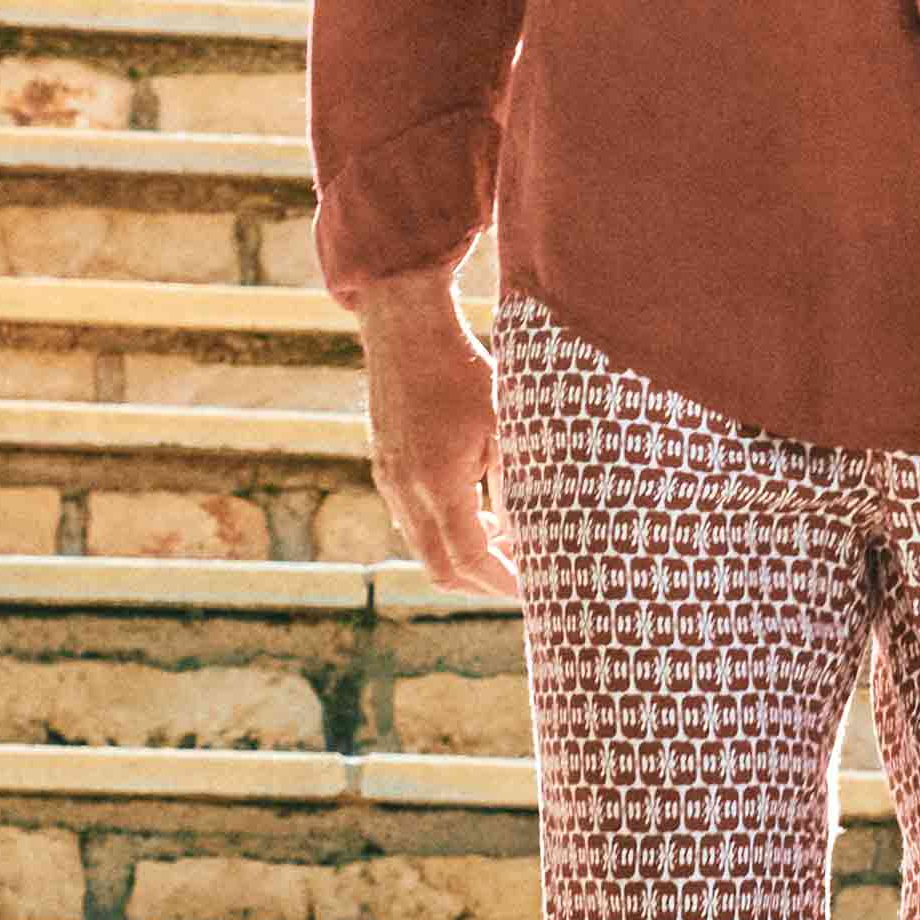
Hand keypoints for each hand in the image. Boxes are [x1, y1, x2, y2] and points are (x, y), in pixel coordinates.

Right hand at [355, 264, 522, 603]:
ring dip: (465, 557)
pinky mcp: (385, 468)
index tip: (535, 591)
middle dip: (483, 583)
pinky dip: (446, 532)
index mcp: (438, 483)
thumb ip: (517, 482)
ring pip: (425, 548)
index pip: (472, 559)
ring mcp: (390, 481)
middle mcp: (406, 491)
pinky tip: (478, 514)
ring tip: (508, 545)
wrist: (406, 328)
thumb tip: (531, 531)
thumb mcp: (506, 425)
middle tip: (523, 580)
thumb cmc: (466, 370)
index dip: (504, 582)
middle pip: (441, 569)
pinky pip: (413, 522)